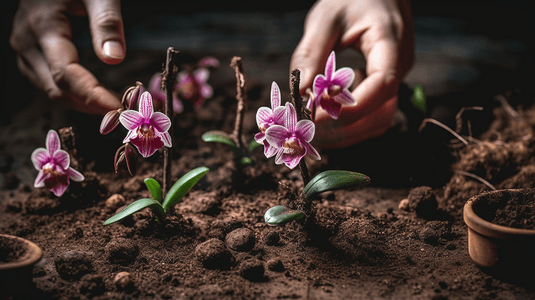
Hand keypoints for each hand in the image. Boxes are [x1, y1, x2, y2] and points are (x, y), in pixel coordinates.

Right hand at [10, 0, 124, 114]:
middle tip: (123, 111)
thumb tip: (114, 60)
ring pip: (50, 89)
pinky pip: (46, 81)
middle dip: (89, 104)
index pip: (66, 75)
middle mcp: (27, 42)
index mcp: (43, 26)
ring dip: (80, 102)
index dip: (92, 96)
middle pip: (56, 88)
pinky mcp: (29, 51)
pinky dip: (71, 93)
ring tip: (112, 105)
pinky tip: (93, 94)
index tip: (118, 107)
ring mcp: (24, 48)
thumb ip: (106, 23)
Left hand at [291, 0, 413, 148]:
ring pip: (378, 121)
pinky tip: (322, 125)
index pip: (383, 84)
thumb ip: (311, 54)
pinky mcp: (384, 87)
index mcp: (391, 42)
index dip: (351, 107)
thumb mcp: (325, 18)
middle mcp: (400, 65)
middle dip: (343, 127)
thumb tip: (299, 93)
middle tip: (305, 130)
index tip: (316, 115)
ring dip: (345, 133)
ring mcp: (395, 79)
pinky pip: (371, 116)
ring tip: (310, 133)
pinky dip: (347, 127)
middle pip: (381, 113)